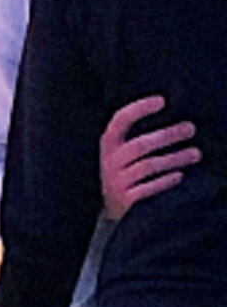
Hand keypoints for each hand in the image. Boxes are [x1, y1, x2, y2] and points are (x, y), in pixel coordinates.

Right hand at [100, 95, 197, 219]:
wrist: (114, 206)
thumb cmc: (128, 171)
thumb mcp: (125, 152)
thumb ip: (144, 137)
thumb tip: (180, 122)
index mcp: (110, 145)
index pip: (120, 122)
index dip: (138, 110)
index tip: (161, 100)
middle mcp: (110, 162)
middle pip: (139, 145)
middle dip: (167, 135)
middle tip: (191, 128)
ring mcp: (116, 182)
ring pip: (148, 166)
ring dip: (174, 158)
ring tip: (196, 154)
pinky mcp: (125, 200)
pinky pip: (147, 189)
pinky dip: (165, 181)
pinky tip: (180, 176)